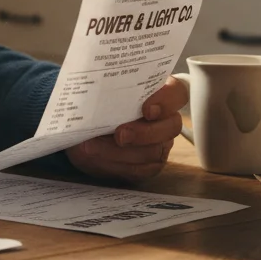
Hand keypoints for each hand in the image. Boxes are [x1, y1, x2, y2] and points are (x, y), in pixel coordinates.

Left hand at [64, 76, 188, 182]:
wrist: (83, 132)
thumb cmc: (95, 106)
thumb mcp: (97, 93)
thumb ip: (104, 90)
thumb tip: (93, 91)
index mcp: (158, 93)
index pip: (177, 93)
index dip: (167, 101)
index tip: (146, 109)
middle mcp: (164, 119)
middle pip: (172, 126)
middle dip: (144, 133)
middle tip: (119, 135)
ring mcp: (160, 144)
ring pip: (154, 151)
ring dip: (121, 152)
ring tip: (93, 146)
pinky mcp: (149, 165)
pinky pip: (140, 169)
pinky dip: (115, 164)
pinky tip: (96, 157)